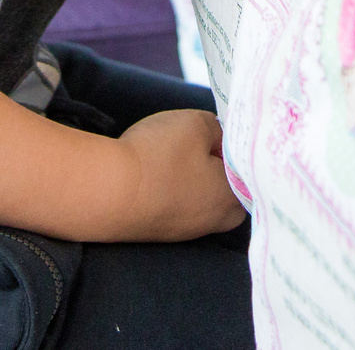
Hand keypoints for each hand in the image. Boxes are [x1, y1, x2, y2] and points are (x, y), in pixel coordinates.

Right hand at [114, 109, 245, 240]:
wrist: (107, 193)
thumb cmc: (158, 157)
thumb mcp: (195, 123)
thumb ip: (216, 127)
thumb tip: (218, 137)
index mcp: (233, 196)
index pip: (247, 166)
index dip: (233, 142)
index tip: (217, 128)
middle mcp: (216, 220)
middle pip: (228, 187)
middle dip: (218, 164)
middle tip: (201, 142)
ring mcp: (187, 230)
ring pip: (201, 197)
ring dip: (192, 176)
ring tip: (173, 155)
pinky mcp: (161, 231)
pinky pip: (177, 205)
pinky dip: (171, 188)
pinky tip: (155, 173)